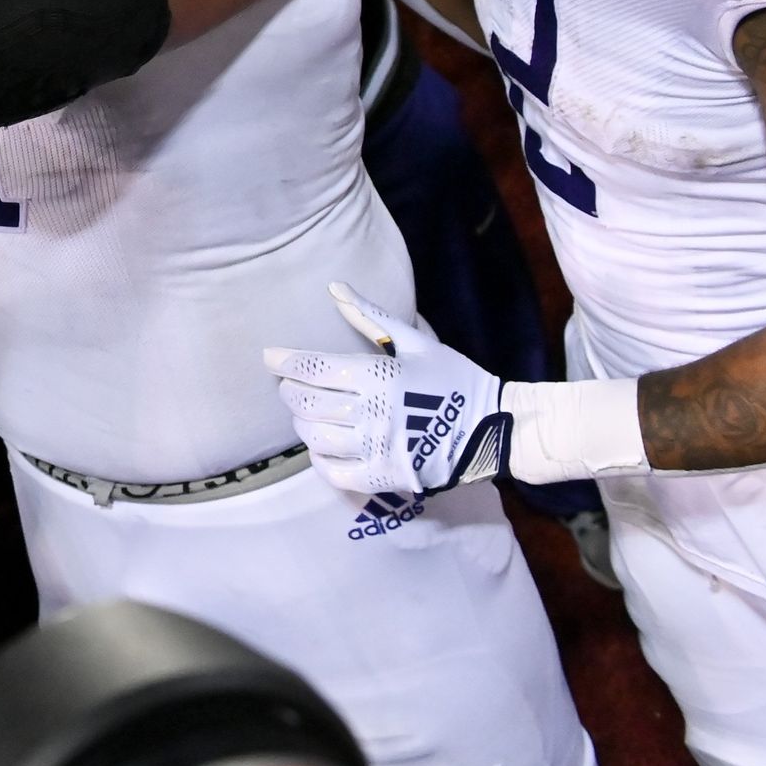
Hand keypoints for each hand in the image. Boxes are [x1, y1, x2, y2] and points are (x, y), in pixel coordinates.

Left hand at [264, 283, 507, 495]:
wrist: (495, 429)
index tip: (270, 357)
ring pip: (314, 437)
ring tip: (308, 413)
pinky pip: (334, 473)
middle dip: (291, 391)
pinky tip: (323, 446)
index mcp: (380, 376)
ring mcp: (378, 449)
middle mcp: (373, 413)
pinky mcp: (385, 478)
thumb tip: (334, 287)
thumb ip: (371, 316)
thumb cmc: (454, 378)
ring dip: (302, 423)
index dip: (284, 362)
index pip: (313, 368)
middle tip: (291, 384)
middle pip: (307, 403)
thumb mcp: (417, 341)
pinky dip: (319, 459)